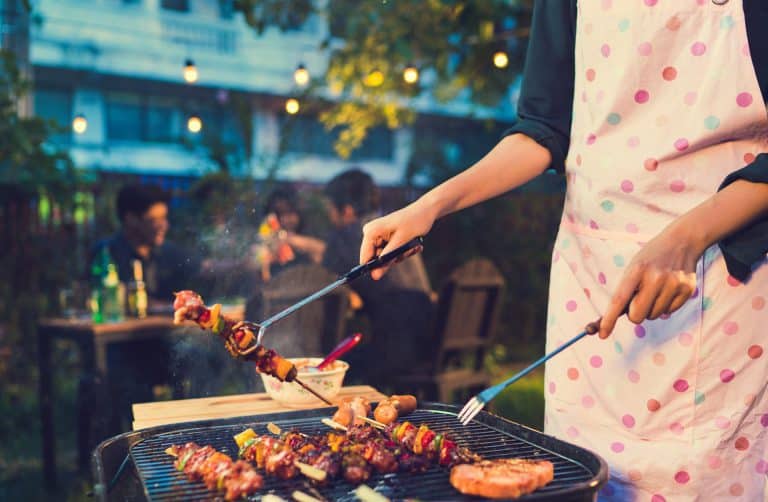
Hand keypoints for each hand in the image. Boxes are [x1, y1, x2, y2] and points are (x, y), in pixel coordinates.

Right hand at [360, 201, 435, 279]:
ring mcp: (378, 236)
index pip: (365, 258)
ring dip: (401, 255)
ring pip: (386, 258)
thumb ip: (387, 258)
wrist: (426, 211)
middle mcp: (371, 233)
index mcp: (371, 231)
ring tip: (413, 246)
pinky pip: (391, 253)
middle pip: (377, 259)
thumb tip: (374, 275)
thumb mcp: (401, 241)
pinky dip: (403, 252)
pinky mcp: (385, 239)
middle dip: (394, 258)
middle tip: (408, 250)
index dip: (375, 267)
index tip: (390, 267)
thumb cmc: (415, 221)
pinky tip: (414, 245)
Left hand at [599, 223, 700, 337]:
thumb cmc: (650, 258)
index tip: (601, 334)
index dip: (608, 319)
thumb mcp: (634, 267)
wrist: (681, 242)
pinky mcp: (687, 290)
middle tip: (639, 299)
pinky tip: (668, 290)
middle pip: (637, 316)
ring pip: (653, 316)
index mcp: (636, 270)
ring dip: (651, 308)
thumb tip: (616, 317)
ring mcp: (673, 284)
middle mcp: (655, 277)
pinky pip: (668, 313)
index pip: (619, 300)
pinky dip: (665, 306)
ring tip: (656, 289)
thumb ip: (626, 290)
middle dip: (634, 314)